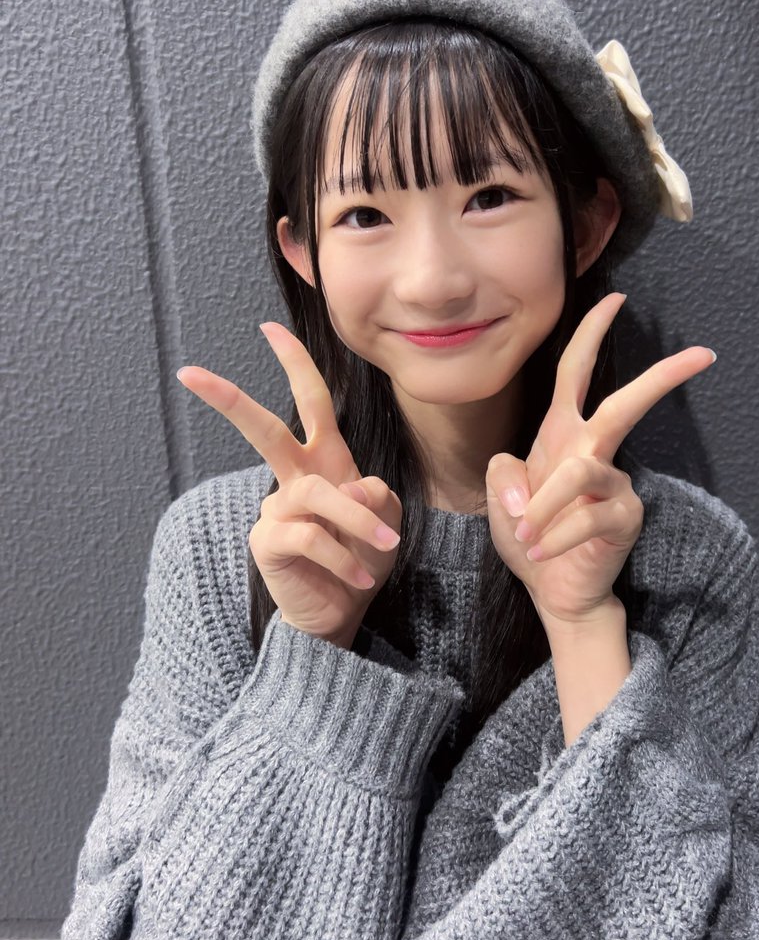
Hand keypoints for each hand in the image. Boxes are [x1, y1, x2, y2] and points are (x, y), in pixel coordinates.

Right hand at [175, 322, 402, 647]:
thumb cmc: (361, 559)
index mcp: (324, 460)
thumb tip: (354, 486)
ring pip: (318, 494)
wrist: (343, 611)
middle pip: (264, 429)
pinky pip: (311, 536)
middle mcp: (295, 478)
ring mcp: (276, 508)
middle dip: (230, 400)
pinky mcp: (269, 541)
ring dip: (358, 522)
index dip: (295, 364)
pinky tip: (360, 578)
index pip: (311, 402)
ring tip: (385, 547)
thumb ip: (377, 496)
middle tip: (191, 375)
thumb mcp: (385, 521)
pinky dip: (343, 557)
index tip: (271, 328)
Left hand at [485, 293, 715, 626]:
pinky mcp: (624, 517)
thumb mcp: (502, 499)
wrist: (551, 588)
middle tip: (701, 355)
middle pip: (623, 406)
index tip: (615, 299)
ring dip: (545, 503)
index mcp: (561, 434)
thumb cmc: (530, 536)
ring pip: (580, 472)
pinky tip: (539, 553)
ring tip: (525, 533)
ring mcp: (614, 484)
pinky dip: (555, 536)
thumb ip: (503, 476)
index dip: (590, 334)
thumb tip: (526, 480)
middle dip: (659, 379)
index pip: (576, 372)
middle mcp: (592, 451)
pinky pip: (586, 517)